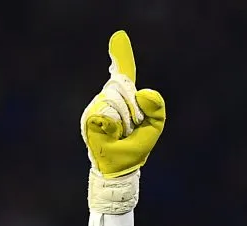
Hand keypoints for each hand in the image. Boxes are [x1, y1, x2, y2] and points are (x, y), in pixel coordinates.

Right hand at [80, 30, 165, 178]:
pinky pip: (108, 113)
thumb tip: (144, 92)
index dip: (122, 56)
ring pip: (115, 100)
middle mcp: (107, 97)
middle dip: (134, 108)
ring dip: (126, 119)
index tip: (119, 37)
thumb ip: (157, 107)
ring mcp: (96, 106)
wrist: (122, 167)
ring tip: (122, 132)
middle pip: (123, 85)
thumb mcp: (155, 127)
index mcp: (123, 97)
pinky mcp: (89, 118)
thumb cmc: (136, 147)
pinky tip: (112, 134)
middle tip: (132, 126)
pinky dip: (115, 125)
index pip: (124, 73)